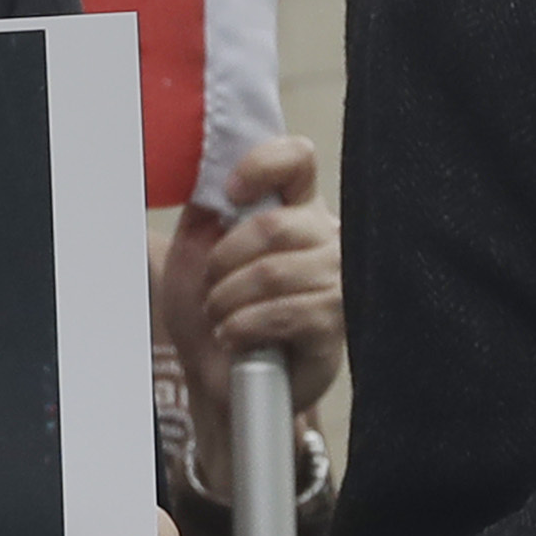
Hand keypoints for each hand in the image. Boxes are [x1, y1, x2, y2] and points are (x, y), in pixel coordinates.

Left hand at [160, 129, 340, 447]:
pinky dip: (243, 326)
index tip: (229, 194)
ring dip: (227, 300)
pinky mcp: (336, 324)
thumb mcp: (197, 248)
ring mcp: (338, 281)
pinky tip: (234, 336)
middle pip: (272, 225)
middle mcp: (326, 238)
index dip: (262, 166)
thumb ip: (208, 205)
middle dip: (223, 261)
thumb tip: (210, 171)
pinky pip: (284, 313)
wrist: (218, 375)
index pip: (297, 160)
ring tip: (221, 316)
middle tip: (211, 288)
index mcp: (296, 209)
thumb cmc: (215, 309)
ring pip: (272, 272)